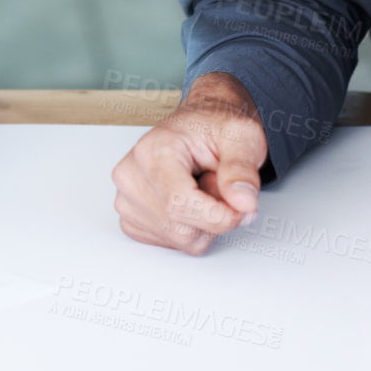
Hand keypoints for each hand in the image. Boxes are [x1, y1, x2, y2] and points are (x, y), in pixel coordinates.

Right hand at [110, 73, 265, 254]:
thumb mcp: (242, 136)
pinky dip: (191, 230)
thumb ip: (242, 169)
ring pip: (181, 240)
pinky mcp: (131, 219)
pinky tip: (189, 202)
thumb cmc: (215, 128)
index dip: (220, 215)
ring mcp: (126, 199)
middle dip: (214, 216)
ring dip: (205, 224)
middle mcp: (131, 176)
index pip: (179, 203)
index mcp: (152, 150)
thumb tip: (243, 202)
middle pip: (182, 229)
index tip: (244, 205)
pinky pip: (173, 244)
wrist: (199, 126)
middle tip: (218, 182)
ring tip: (202, 188)